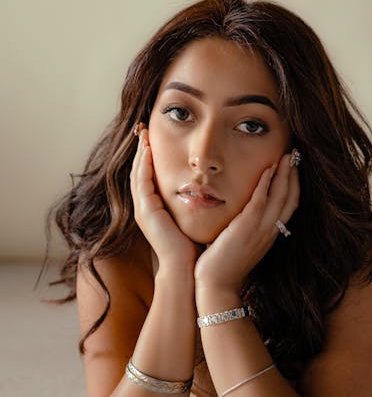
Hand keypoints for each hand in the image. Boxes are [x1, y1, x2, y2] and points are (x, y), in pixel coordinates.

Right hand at [130, 127, 200, 272]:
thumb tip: (208, 184)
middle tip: (143, 127)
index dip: (149, 155)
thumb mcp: (192, 216)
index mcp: (155, 207)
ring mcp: (143, 210)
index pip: (149, 174)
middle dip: (141, 148)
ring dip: (140, 151)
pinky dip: (143, 165)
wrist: (188, 269)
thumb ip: (193, 199)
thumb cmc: (195, 245)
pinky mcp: (145, 213)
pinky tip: (148, 149)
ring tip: (143, 132)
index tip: (154, 135)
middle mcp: (145, 207)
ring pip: (137, 173)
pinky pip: (141, 183)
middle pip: (139, 170)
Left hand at [194, 151, 299, 294]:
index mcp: (270, 235)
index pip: (290, 206)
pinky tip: (268, 168)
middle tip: (296, 155)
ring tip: (288, 156)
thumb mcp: (240, 243)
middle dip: (295, 175)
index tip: (294, 168)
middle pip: (291, 198)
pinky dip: (267, 183)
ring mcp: (260, 230)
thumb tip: (241, 214)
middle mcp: (270, 232)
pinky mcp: (246, 228)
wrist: (216, 285)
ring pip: (280, 197)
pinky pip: (261, 201)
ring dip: (285, 174)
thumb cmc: (223, 265)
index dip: (294, 185)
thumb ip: (245, 228)